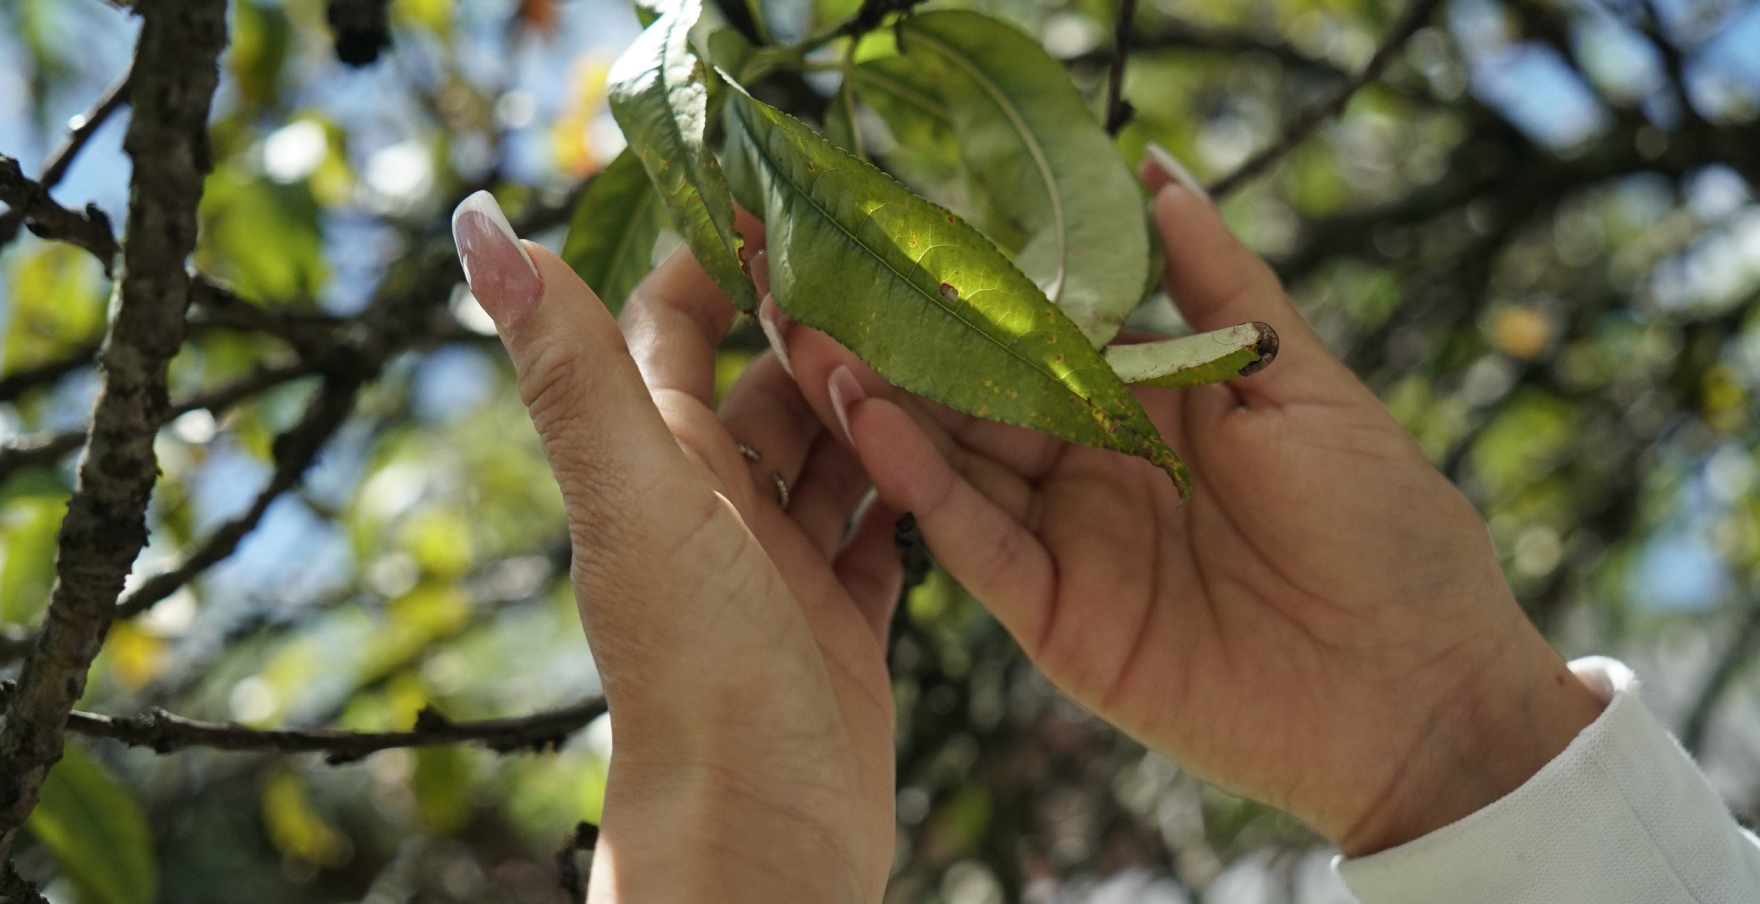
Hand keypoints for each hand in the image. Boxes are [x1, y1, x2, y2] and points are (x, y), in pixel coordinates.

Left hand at [452, 194, 896, 900]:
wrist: (762, 835)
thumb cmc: (697, 670)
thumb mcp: (640, 498)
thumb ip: (576, 369)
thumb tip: (482, 228)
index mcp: (657, 467)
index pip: (668, 332)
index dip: (710, 263)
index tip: (774, 196)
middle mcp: (711, 511)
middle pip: (763, 390)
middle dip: (818, 327)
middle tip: (900, 267)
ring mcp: (777, 570)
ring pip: (828, 456)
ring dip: (872, 403)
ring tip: (946, 343)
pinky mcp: (838, 624)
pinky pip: (875, 534)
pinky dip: (905, 492)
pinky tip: (951, 453)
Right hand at [768, 167, 1605, 854]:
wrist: (1423, 694)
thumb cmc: (1388, 529)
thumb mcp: (1300, 384)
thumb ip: (1219, 287)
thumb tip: (1158, 172)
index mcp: (1149, 404)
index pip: (1034, 335)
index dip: (965, 289)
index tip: (891, 233)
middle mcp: (1092, 467)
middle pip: (973, 395)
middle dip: (893, 340)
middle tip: (807, 279)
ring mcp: (1068, 543)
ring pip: (953, 462)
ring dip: (878, 401)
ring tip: (807, 334)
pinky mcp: (1055, 617)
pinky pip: (974, 541)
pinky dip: (915, 481)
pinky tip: (865, 418)